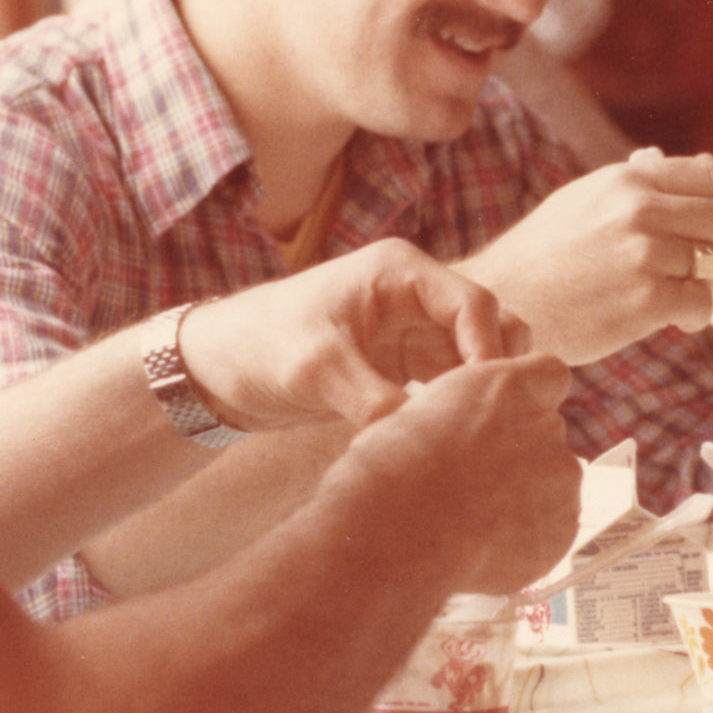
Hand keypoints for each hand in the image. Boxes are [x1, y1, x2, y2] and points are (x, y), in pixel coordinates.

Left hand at [179, 239, 528, 432]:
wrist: (215, 368)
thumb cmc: (260, 347)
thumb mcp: (318, 370)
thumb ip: (378, 400)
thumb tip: (432, 438)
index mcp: (400, 271)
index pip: (474, 305)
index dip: (489, 353)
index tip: (486, 404)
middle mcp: (416, 294)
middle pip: (492, 325)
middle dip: (497, 370)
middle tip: (488, 423)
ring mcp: (413, 329)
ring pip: (479, 355)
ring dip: (483, 390)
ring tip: (474, 436)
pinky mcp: (404, 364)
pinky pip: (454, 381)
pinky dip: (461, 406)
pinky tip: (456, 441)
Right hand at [328, 351, 581, 600]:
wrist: (395, 535)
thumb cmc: (390, 471)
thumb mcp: (421, 414)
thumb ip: (464, 414)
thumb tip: (465, 432)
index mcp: (509, 387)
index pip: (549, 375)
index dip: (531, 398)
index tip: (505, 419)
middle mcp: (545, 426)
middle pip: (546, 434)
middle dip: (520, 455)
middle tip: (474, 483)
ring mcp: (560, 480)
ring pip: (553, 483)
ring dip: (525, 497)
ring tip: (474, 520)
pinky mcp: (561, 529)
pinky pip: (553, 527)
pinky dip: (528, 537)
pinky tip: (485, 544)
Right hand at [457, 150, 712, 366]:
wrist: (502, 301)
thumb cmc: (544, 255)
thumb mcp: (586, 199)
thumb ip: (643, 185)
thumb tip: (709, 175)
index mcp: (627, 179)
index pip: (709, 178)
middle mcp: (639, 209)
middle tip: (707, 268)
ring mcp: (643, 254)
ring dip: (704, 284)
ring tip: (675, 295)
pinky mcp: (646, 301)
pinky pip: (702, 304)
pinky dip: (695, 315)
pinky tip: (673, 318)